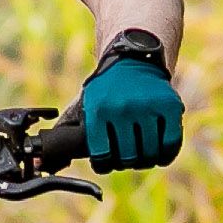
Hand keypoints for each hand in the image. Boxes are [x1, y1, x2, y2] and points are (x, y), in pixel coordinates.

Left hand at [76, 39, 182, 171]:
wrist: (133, 57)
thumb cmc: (107, 87)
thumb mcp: (88, 101)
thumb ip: (76, 128)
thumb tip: (51, 160)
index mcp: (99, 110)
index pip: (102, 154)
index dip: (104, 165)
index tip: (106, 164)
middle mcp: (123, 108)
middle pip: (128, 157)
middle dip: (126, 162)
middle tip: (126, 159)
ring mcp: (148, 107)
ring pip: (150, 153)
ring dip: (146, 160)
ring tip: (142, 157)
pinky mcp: (170, 106)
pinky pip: (171, 142)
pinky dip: (166, 154)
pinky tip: (160, 155)